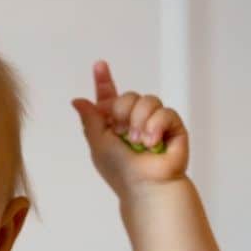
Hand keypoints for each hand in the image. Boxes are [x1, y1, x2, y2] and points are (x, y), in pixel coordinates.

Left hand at [71, 60, 188, 197]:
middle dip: (123, 112)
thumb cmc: (120, 171)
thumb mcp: (98, 142)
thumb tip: (77, 100)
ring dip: (139, 121)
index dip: (104, 80)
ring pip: (148, 100)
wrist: (144, 185)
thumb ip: (90, 119)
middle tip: (123, 134)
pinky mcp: (173, 126)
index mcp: (114, 124)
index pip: (109, 97)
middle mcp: (134, 120)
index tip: (99, 65)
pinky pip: (165, 111)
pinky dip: (156, 126)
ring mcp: (154, 122)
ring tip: (139, 142)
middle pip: (129, 95)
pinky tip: (153, 142)